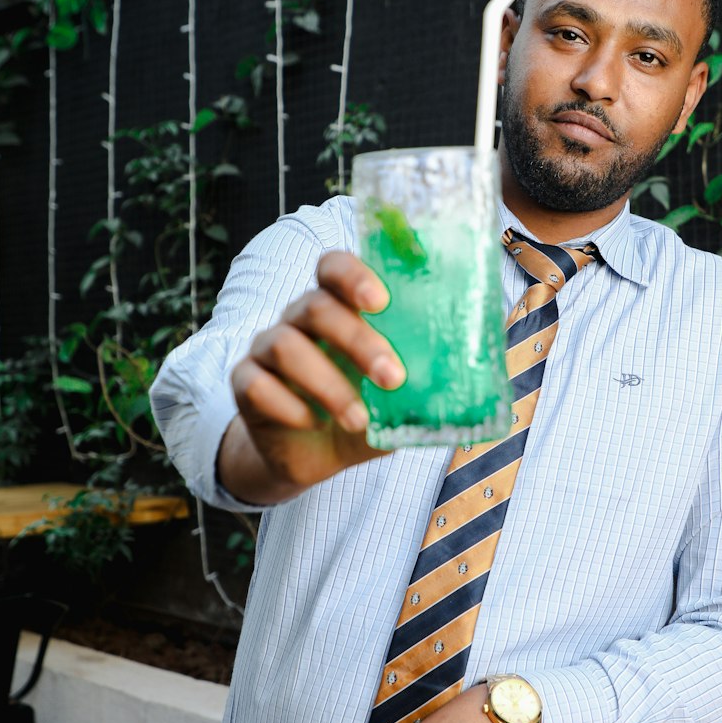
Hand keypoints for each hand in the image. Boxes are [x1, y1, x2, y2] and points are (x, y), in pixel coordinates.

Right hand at [221, 251, 405, 501]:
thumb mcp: (399, 398)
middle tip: (393, 377)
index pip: (334, 267)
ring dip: (328, 384)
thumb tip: (476, 378)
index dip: (354, 275)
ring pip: (285, 346)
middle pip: (316, 306)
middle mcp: (299, 318)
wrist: (312, 455)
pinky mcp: (245, 383)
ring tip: (358, 420)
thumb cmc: (363, 411)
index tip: (381, 301)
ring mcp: (267, 348)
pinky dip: (290, 407)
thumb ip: (426, 381)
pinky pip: (257, 385)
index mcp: (339, 307)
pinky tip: (313, 424)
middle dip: (358, 340)